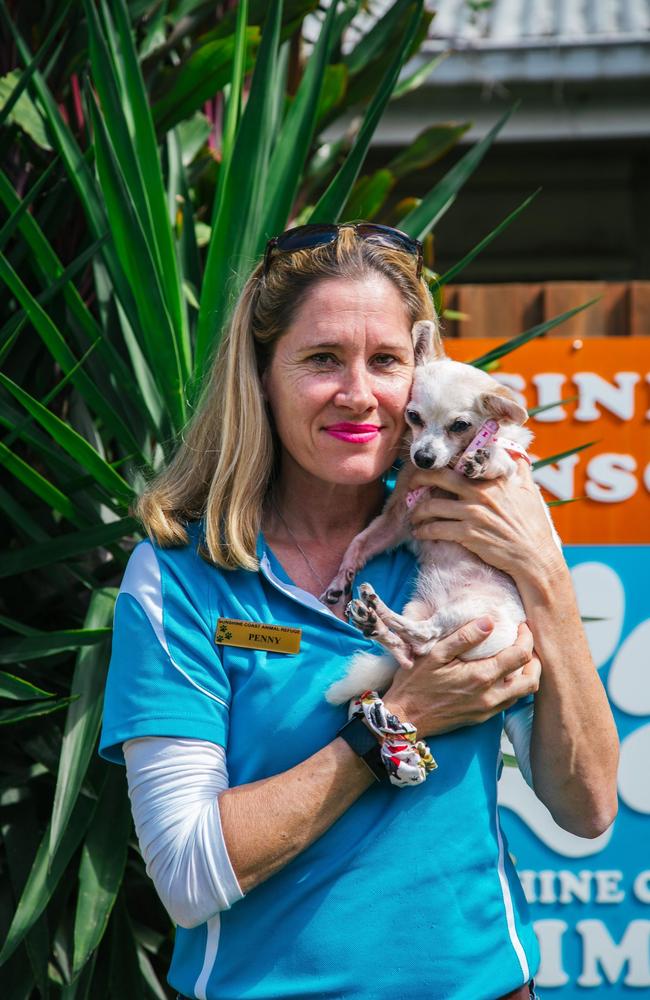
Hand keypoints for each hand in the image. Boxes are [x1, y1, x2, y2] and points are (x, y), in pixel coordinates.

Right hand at [383, 621, 539, 737]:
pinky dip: (514, 686)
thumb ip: (464, 637)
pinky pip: (509, 701)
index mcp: (481, 677)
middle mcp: (490, 696)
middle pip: (532, 678)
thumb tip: (489, 621)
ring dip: (526, 673)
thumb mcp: (435, 654)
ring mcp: (488, 710)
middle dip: (534, 657)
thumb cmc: (415, 683)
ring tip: (516, 656)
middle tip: (524, 641)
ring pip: (524, 693)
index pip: (521, 655)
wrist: (404, 718)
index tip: (519, 625)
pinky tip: (502, 673)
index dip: (526, 637)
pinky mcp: (482, 718)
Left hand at [407, 461, 564, 585]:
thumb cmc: (533, 525)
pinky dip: (423, 530)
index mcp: (494, 479)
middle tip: (410, 484)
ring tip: (413, 516)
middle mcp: (481, 492)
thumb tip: (517, 453)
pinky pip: (436, 528)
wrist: (534, 558)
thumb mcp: (529, 490)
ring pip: (433, 505)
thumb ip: (519, 469)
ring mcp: (473, 513)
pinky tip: (419, 533)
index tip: (432, 466)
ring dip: (417, 511)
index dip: (443, 462)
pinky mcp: (468, 534)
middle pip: (440, 477)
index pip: (462, 461)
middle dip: (419, 478)